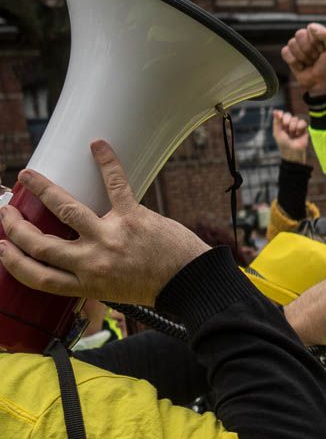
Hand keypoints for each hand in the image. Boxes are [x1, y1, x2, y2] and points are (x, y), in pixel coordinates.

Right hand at [0, 140, 208, 305]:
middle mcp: (93, 262)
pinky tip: (96, 145)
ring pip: (66, 209)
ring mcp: (112, 237)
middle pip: (41, 244)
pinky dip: (106, 162)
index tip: (1, 246)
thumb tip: (72, 269)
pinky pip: (115, 184)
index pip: (38, 276)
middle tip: (6, 212)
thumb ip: (91, 281)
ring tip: (27, 176)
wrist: (193, 282)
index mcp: (87, 284)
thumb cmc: (155, 286)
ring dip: (44, 189)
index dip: (13, 261)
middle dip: (16, 226)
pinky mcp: (134, 217)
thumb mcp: (115, 293)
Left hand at [272, 109, 308, 163]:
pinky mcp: (304, 128)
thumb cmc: (283, 144)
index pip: (282, 114)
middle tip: (286, 130)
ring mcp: (297, 126)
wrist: (293, 152)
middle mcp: (289, 124)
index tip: (280, 117)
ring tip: (293, 134)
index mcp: (281, 124)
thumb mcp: (277, 133)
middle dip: (286, 122)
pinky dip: (300, 127)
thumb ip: (276, 121)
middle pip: (288, 115)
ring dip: (293, 127)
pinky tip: (298, 133)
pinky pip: (303, 122)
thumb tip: (275, 110)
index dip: (281, 115)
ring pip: (295, 118)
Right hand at [280, 23, 325, 97]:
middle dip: (309, 49)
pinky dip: (294, 62)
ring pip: (292, 43)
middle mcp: (307, 38)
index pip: (311, 28)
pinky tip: (301, 67)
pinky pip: (285, 52)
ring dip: (303, 57)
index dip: (316, 41)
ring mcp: (297, 47)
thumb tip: (311, 27)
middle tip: (316, 58)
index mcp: (318, 34)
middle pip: (299, 34)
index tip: (323, 51)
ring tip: (310, 63)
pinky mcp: (289, 56)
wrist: (322, 84)